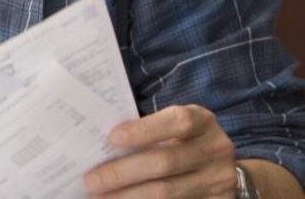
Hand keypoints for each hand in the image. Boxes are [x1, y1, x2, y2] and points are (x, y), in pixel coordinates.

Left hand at [85, 105, 236, 197]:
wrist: (221, 167)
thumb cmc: (183, 140)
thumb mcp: (174, 128)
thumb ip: (146, 131)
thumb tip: (100, 145)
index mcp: (202, 121)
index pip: (177, 122)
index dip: (144, 130)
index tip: (112, 138)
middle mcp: (215, 149)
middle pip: (165, 162)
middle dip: (123, 172)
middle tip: (91, 180)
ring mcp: (219, 179)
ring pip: (167, 192)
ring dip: (128, 196)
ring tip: (100, 196)